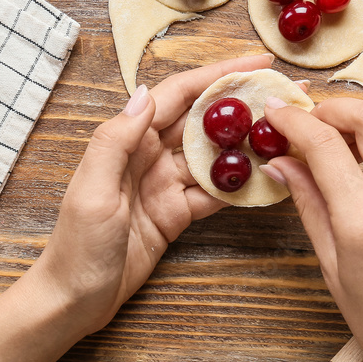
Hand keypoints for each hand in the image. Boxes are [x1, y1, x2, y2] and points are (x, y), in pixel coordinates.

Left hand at [36, 54, 274, 334]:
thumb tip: (144, 92)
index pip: (179, 95)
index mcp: (128, 139)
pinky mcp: (176, 213)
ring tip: (288, 131)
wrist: (74, 299)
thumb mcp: (91, 190)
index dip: (218, 75)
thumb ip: (116, 140)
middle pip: (204, 120)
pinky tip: (270, 177)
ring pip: (215, 156)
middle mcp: (149, 155)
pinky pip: (215, 194)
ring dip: (249, 144)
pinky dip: (241, 186)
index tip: (258, 61)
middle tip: (288, 93)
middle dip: (244, 104)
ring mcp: (165, 184)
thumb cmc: (76, 245)